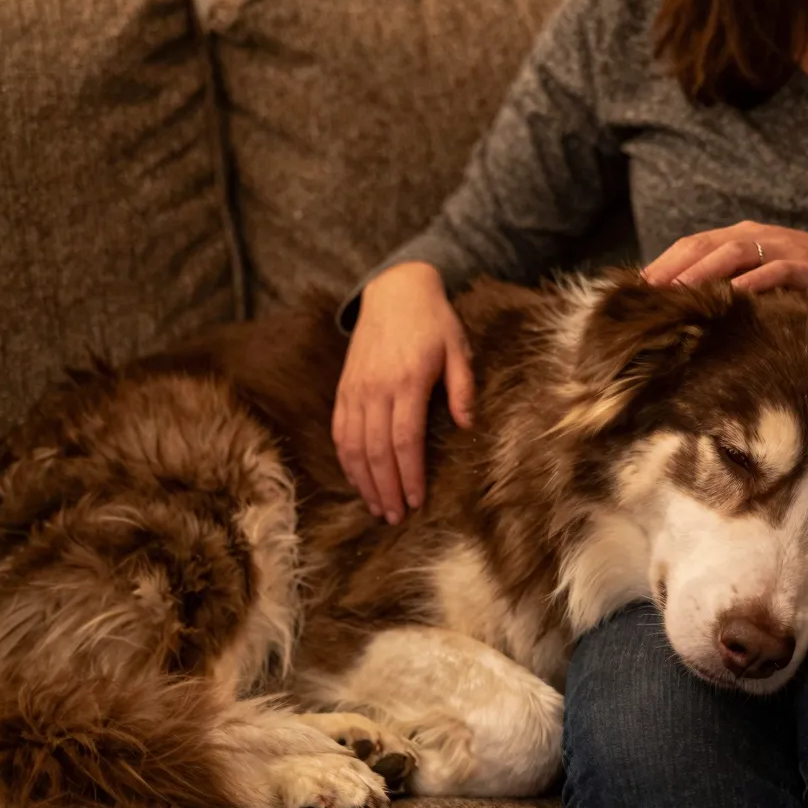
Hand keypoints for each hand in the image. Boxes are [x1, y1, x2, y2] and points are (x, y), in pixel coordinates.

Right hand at [333, 263, 473, 522]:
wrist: (394, 290)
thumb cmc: (434, 321)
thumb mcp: (459, 348)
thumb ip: (462, 389)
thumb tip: (467, 426)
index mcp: (407, 381)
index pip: (405, 440)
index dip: (409, 475)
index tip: (416, 501)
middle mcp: (376, 388)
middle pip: (376, 450)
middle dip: (386, 488)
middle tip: (396, 517)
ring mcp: (355, 389)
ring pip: (353, 445)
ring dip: (364, 481)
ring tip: (377, 508)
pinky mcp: (344, 388)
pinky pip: (340, 430)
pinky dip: (346, 460)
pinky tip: (357, 480)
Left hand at [643, 220, 807, 355]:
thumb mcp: (768, 290)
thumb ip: (734, 293)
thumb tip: (691, 321)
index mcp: (745, 241)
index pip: (694, 246)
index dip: (664, 264)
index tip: (635, 289)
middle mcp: (760, 238)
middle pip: (704, 244)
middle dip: (672, 265)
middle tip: (643, 290)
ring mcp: (784, 248)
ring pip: (732, 251)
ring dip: (701, 269)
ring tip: (674, 290)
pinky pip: (775, 268)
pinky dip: (751, 279)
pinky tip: (730, 295)